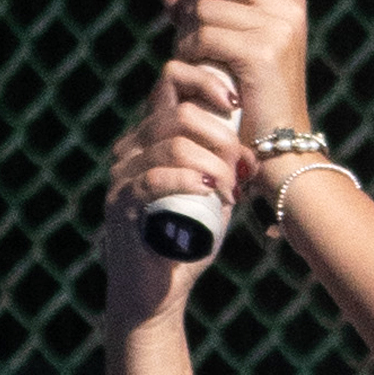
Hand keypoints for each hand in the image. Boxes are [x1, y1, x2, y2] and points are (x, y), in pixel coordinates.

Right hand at [105, 44, 241, 309]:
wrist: (156, 293)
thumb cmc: (185, 243)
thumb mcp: (211, 196)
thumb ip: (223, 168)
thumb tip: (251, 148)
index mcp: (151, 137)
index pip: (171, 81)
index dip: (206, 82)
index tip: (236, 106)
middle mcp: (132, 148)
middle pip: (179, 113)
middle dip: (221, 138)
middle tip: (240, 172)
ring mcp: (123, 175)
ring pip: (173, 145)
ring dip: (213, 167)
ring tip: (230, 193)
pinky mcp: (122, 203)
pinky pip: (155, 178)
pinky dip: (188, 180)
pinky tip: (210, 192)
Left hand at [172, 0, 313, 154]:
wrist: (280, 146)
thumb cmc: (254, 96)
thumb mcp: (234, 45)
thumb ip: (204, 12)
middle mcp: (287, 7)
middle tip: (190, 26)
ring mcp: (277, 28)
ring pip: (205, 6)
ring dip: (187, 32)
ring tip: (194, 55)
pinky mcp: (259, 53)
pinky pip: (203, 34)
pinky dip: (189, 51)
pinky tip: (197, 68)